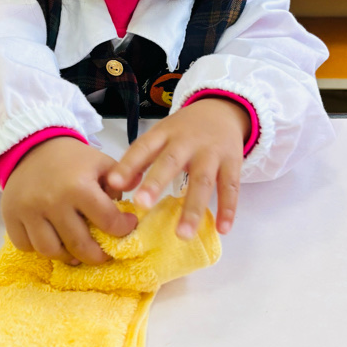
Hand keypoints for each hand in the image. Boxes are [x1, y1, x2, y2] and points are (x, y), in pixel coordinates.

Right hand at [1, 137, 137, 264]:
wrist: (31, 145)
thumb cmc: (72, 158)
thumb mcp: (101, 162)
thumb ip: (122, 181)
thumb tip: (141, 200)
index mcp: (79, 187)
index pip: (107, 221)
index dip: (123, 228)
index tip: (128, 226)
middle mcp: (53, 202)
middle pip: (79, 245)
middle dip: (98, 255)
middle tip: (105, 253)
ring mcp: (29, 211)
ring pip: (51, 251)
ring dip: (67, 255)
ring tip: (77, 251)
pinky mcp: (11, 216)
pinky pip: (26, 246)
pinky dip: (39, 248)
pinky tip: (52, 239)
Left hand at [107, 99, 249, 239]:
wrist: (222, 111)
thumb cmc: (184, 131)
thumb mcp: (160, 135)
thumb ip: (139, 158)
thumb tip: (118, 185)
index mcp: (165, 133)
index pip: (143, 147)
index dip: (128, 164)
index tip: (113, 183)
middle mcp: (187, 142)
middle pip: (171, 162)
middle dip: (156, 183)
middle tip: (142, 206)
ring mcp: (212, 152)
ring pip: (203, 181)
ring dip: (193, 209)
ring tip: (183, 235)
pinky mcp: (233, 162)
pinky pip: (230, 188)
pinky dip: (228, 209)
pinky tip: (222, 230)